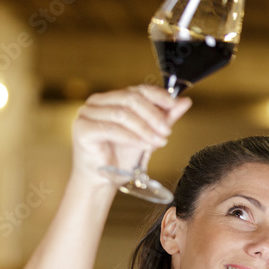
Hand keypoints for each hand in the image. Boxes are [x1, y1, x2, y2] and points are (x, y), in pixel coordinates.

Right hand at [70, 85, 191, 186]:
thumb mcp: (149, 134)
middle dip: (153, 115)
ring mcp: (87, 113)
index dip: (158, 95)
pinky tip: (144, 145)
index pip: (137, 90)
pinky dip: (132, 137)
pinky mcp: (82, 128)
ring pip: (122, 114)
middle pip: (130, 99)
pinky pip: (112, 129)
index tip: (174, 105)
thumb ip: (165, 117)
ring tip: (158, 141)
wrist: (104, 179)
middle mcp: (97, 102)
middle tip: (167, 131)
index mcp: (112, 98)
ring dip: (145, 128)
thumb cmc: (123, 156)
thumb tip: (185, 101)